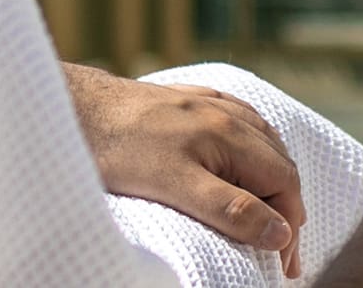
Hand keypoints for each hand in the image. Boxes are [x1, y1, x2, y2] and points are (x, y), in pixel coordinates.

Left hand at [63, 64, 306, 277]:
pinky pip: (236, 116)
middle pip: (278, 161)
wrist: (73, 104)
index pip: (284, 182)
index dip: (290, 225)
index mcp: (230, 135)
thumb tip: (280, 231)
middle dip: (287, 206)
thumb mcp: (174, 186)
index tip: (283, 264)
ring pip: (261, 138)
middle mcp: (225, 113)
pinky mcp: (184, 98)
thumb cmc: (118, 147)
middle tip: (280, 249)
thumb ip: (228, 208)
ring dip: (273, 175)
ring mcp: (206, 102)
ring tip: (272, 209)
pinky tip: (242, 151)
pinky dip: (252, 144)